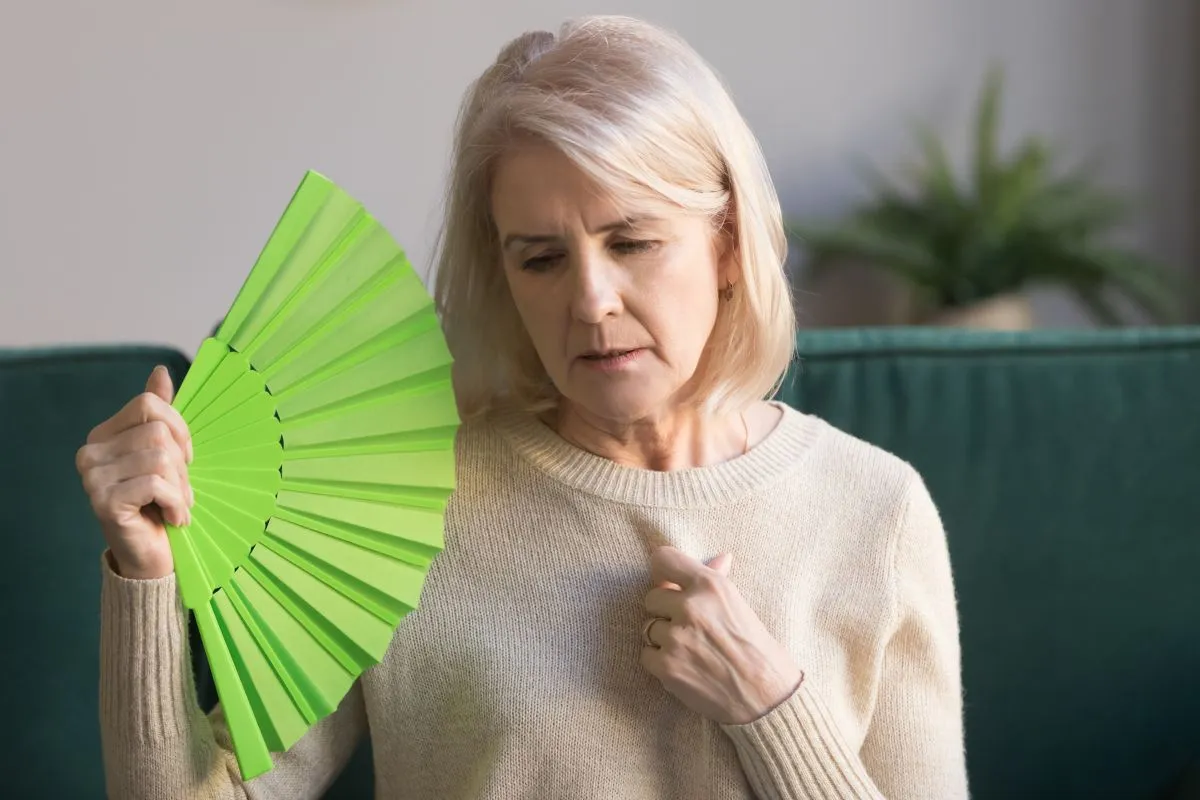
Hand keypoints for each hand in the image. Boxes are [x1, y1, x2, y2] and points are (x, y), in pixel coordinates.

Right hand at [76, 365, 192, 579]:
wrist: (153, 556)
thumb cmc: (161, 503)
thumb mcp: (166, 454)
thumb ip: (160, 414)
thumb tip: (160, 372)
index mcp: (103, 436)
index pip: (149, 404)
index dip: (179, 429)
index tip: (184, 458)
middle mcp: (90, 453)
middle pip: (158, 432)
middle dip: (183, 465)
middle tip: (180, 491)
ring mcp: (93, 478)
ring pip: (161, 457)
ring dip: (182, 487)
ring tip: (177, 506)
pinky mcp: (104, 501)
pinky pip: (157, 483)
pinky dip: (176, 502)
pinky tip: (174, 518)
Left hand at [640, 546, 803, 724]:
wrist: (766, 697)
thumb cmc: (757, 649)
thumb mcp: (740, 605)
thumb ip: (718, 579)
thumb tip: (720, 557)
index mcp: (710, 585)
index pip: (663, 559)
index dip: (663, 572)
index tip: (667, 583)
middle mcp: (690, 607)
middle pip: (652, 598)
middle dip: (665, 612)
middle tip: (690, 627)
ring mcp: (676, 637)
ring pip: (649, 627)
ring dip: (664, 638)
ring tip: (692, 649)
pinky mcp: (666, 666)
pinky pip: (646, 655)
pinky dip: (661, 662)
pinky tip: (685, 666)